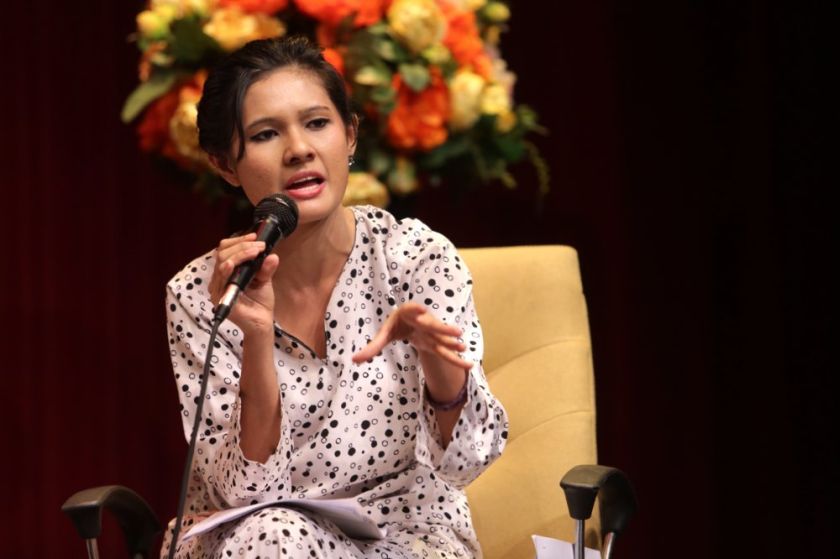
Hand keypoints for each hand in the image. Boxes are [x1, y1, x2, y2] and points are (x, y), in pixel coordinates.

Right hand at [208, 232, 278, 335]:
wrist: (261, 323)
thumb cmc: (260, 302)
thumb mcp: (264, 280)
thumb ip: (265, 268)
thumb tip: (272, 255)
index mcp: (228, 271)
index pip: (226, 249)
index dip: (238, 240)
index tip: (255, 236)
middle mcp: (219, 278)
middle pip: (223, 253)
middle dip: (242, 245)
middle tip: (259, 245)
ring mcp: (218, 287)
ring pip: (222, 262)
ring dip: (240, 254)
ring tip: (255, 251)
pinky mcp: (219, 297)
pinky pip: (220, 280)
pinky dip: (227, 269)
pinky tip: (234, 264)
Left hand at [352, 302, 472, 369]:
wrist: (412, 322)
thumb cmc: (397, 326)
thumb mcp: (385, 334)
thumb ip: (372, 347)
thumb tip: (354, 360)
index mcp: (408, 313)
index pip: (411, 311)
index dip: (415, 310)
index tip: (419, 309)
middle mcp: (423, 321)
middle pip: (432, 325)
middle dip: (442, 328)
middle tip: (454, 331)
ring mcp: (432, 333)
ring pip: (442, 339)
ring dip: (452, 342)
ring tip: (462, 346)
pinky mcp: (437, 343)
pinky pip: (446, 351)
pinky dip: (455, 357)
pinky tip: (468, 363)